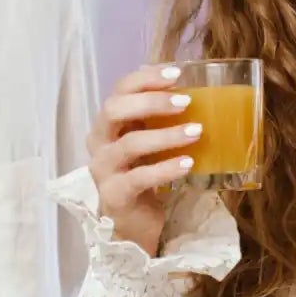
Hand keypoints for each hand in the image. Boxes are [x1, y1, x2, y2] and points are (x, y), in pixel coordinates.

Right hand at [87, 65, 200, 256]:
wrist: (132, 224)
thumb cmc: (144, 176)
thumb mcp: (149, 143)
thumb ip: (158, 119)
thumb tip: (190, 88)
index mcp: (107, 124)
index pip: (119, 91)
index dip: (145, 78)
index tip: (177, 72)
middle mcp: (99, 143)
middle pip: (114, 110)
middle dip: (150, 101)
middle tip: (185, 101)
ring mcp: (103, 170)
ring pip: (129, 144)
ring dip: (166, 135)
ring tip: (197, 131)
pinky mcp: (115, 195)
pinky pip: (140, 177)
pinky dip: (166, 168)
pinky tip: (188, 163)